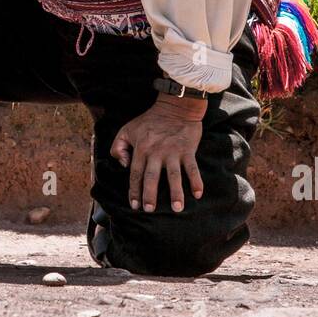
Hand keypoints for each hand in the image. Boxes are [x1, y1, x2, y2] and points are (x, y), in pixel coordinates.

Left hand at [110, 98, 206, 213]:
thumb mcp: (127, 129)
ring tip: (177, 208)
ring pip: (174, 175)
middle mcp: (156, 152)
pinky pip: (192, 167)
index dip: (134, 190)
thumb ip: (118, 147)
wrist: (176, 106)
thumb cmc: (150, 120)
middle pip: (152, 177)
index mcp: (141, 149)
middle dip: (150, 194)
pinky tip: (198, 194)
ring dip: (175, 192)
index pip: (135, 173)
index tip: (134, 205)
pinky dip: (196, 180)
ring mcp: (173, 152)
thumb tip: (123, 165)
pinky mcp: (188, 150)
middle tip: (149, 210)